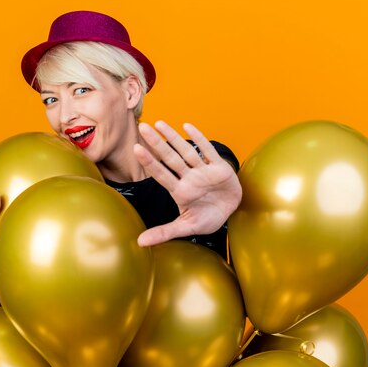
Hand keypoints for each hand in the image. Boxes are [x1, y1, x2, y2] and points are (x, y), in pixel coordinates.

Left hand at [133, 121, 241, 246]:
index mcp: (180, 191)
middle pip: (170, 158)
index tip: (136, 149)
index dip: (149, 162)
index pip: (161, 174)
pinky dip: (200, 139)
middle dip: (157, 143)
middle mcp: (188, 178)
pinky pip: (208, 151)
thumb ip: (164, 232)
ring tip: (159, 123)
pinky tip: (187, 127)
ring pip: (186, 151)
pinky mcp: (219, 167)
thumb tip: (140, 243)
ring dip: (174, 137)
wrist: (231, 213)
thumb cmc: (207, 219)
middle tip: (142, 127)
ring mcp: (203, 171)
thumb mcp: (186, 227)